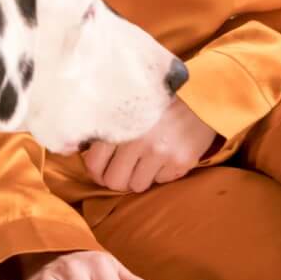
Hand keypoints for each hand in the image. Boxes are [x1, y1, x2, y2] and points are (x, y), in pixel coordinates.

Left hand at [81, 99, 219, 192]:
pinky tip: (166, 155)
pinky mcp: (181, 162)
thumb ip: (108, 125)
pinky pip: (162, 181)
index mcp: (120, 125)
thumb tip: (80, 148)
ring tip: (146, 161)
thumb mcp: (128, 105)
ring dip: (140, 177)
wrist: (200, 93)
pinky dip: (162, 172)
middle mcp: (138, 141)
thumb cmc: (159, 99)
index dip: (97, 171)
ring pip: (137, 186)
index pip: (94, 164)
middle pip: (114, 182)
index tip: (103, 168)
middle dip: (117, 179)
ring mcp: (160, 154)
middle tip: (123, 170)